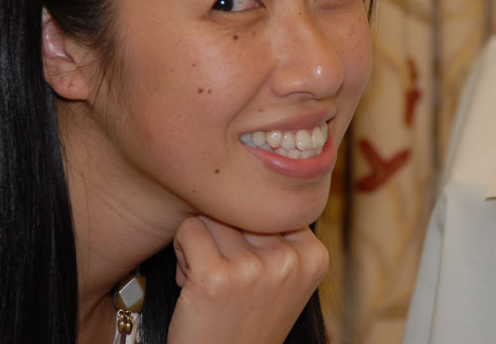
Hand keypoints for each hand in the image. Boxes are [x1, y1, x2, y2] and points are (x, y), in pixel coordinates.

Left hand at [167, 215, 328, 343]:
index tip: (250, 265)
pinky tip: (191, 282)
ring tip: (210, 279)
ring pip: (212, 215)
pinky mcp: (217, 278)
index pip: (270, 204)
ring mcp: (255, 270)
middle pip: (242, 208)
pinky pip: (189, 229)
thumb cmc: (245, 322)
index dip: (250, 229)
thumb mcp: (280, 279)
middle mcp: (290, 261)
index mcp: (314, 256)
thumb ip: (277, 234)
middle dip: (224, 235)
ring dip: (201, 243)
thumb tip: (250, 173)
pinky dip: (182, 252)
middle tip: (226, 276)